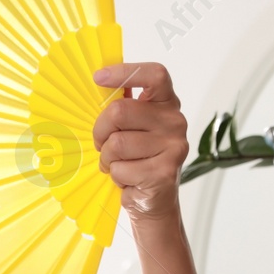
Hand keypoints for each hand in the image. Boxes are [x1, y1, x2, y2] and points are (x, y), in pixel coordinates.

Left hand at [91, 62, 187, 223]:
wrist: (154, 201)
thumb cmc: (137, 159)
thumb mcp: (132, 128)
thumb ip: (122, 106)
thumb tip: (97, 82)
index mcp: (166, 103)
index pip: (154, 75)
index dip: (125, 72)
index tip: (99, 77)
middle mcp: (175, 121)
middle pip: (119, 111)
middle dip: (100, 131)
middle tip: (104, 144)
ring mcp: (173, 146)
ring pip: (116, 143)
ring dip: (107, 158)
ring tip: (119, 164)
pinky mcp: (164, 172)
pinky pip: (120, 168)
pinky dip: (116, 176)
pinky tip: (129, 179)